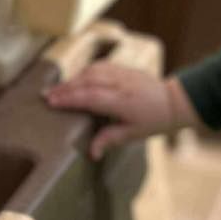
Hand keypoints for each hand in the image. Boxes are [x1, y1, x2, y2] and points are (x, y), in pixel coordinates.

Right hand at [42, 64, 195, 158]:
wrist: (174, 101)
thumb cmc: (154, 120)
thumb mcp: (134, 134)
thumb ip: (110, 139)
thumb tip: (92, 152)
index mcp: (124, 101)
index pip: (91, 97)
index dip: (71, 98)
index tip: (53, 102)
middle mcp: (122, 84)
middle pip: (87, 81)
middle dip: (65, 88)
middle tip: (46, 96)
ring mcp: (123, 73)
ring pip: (92, 71)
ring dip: (73, 79)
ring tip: (56, 89)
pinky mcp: (124, 68)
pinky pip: (99, 66)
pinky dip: (84, 72)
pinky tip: (74, 80)